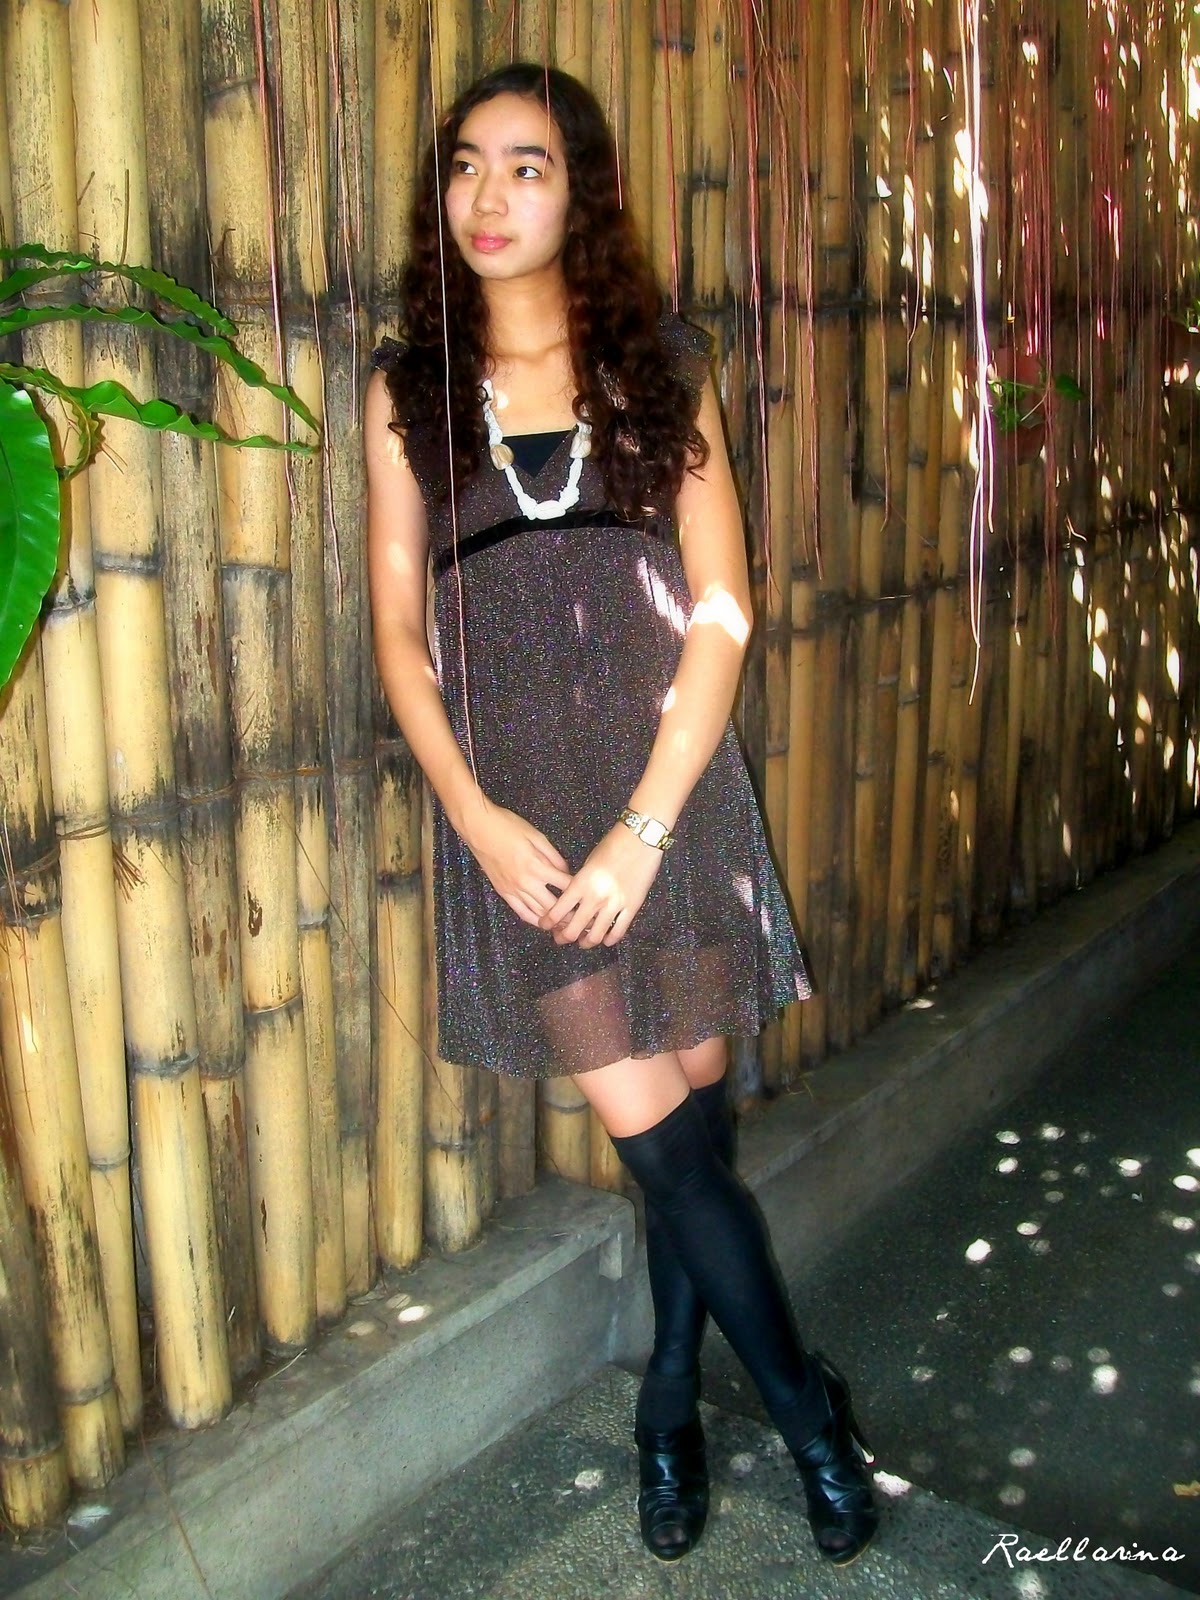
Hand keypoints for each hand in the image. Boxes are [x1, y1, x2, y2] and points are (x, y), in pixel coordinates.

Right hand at [459, 798, 571, 925]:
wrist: (479, 828)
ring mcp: (513, 890)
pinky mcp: (503, 892)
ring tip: (566, 925)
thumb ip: (554, 856)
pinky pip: (521, 912)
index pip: (565, 885)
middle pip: (553, 906)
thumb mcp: (537, 836)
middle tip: (581, 919)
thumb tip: (565, 872)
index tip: (588, 896)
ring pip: (538, 913)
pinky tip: (543, 923)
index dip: (578, 892)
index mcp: (537, 866)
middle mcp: (526, 882)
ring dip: (553, 921)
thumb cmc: (507, 827)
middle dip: (569, 914)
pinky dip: (534, 920)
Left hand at [539, 822, 664, 947]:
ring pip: (596, 935)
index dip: (548, 922)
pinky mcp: (632, 906)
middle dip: (564, 937)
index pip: (558, 911)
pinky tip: (605, 940)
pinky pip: (619, 931)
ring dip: (586, 942)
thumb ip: (579, 885)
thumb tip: (572, 905)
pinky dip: (610, 939)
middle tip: (560, 938)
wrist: (640, 838)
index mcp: (581, 883)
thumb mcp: (588, 864)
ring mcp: (615, 903)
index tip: (545, 925)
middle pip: (574, 929)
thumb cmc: (612, 846)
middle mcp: (596, 896)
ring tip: (583, 942)